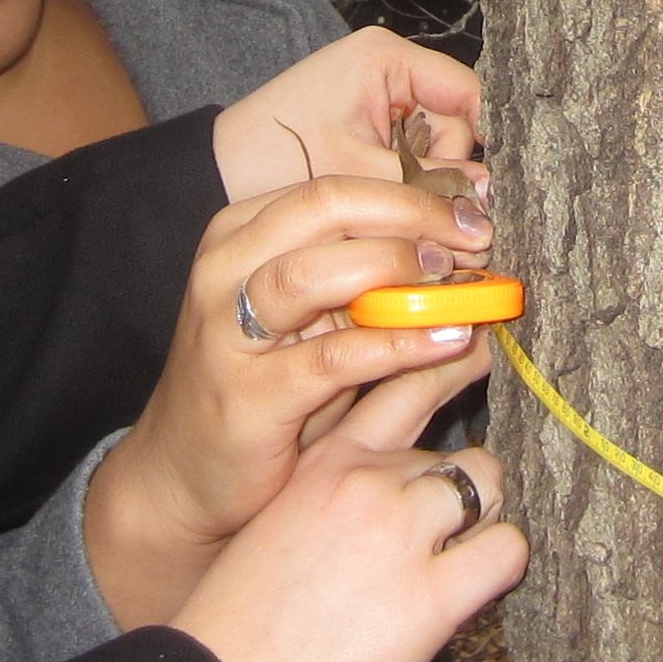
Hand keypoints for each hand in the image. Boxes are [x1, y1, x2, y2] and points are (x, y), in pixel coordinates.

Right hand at [83, 179, 495, 627]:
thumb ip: (363, 278)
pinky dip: (398, 343)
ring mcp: (227, 331)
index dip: (410, 194)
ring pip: (316, 273)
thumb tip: (458, 244)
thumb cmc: (262, 384)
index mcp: (240, 234)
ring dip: (397, 268)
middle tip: (474, 237)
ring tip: (456, 279)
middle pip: (325, 209)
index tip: (470, 211)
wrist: (188, 472)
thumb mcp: (307, 318)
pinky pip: (334, 358)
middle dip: (411, 215)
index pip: (332, 190)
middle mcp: (224, 269)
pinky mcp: (248, 394)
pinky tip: (447, 340)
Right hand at [174, 390, 525, 661]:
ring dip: (479, 524)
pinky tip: (470, 592)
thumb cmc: (238, 626)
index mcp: (324, 464)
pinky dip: (499, 565)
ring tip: (452, 569)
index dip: (442, 378)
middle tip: (446, 536)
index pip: (401, 390)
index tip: (473, 361)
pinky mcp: (433, 595)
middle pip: (456, 451)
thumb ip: (333, 503)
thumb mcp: (278, 530)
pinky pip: (504, 550)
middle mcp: (367, 481)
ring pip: (486, 486)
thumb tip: (386, 511)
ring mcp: (403, 531)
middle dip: (459, 490)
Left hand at [213, 29, 479, 197]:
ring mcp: (378, 100)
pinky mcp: (367, 129)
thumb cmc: (272, 158)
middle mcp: (388, 70)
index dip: (483, 140)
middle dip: (444, 171)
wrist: (214, 177)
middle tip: (418, 205)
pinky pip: (408, 158)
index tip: (484, 188)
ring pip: (434, 150)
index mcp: (386, 58)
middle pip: (453, 126)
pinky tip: (382, 203)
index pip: (466, 91)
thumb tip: (487, 199)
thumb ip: (428, 183)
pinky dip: (403, 185)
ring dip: (422, 184)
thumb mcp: (358, 172)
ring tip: (385, 203)